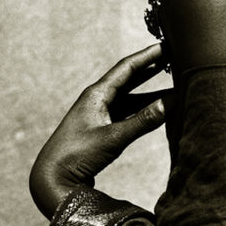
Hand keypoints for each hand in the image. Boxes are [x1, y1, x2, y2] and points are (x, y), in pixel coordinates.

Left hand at [29, 43, 173, 218]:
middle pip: (129, 79)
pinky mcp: (101, 129)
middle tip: (172, 58)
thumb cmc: (77, 156)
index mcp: (96, 94)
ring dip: (151, 93)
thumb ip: (143, 121)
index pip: (126, 68)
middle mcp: (98, 100)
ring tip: (173, 86)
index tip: (166, 45)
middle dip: (151, 69)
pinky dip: (144, 111)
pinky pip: (128, 114)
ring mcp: (99, 115)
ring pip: (131, 98)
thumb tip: (171, 102)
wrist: (52, 179)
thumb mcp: (113, 138)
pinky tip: (158, 111)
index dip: (147, 56)